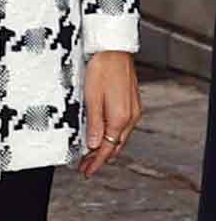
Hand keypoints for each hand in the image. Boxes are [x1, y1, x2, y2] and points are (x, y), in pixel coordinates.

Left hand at [79, 51, 141, 177]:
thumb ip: (93, 124)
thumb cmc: (102, 68)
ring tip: (92, 154)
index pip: (107, 148)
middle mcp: (131, 117)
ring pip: (120, 137)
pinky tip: (104, 135)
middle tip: (86, 166)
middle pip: (115, 146)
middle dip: (100, 158)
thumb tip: (92, 145)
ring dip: (107, 147)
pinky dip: (112, 136)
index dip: (96, 162)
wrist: (114, 49)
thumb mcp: (92, 98)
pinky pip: (123, 127)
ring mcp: (134, 110)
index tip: (87, 171)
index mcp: (120, 118)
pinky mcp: (132, 103)